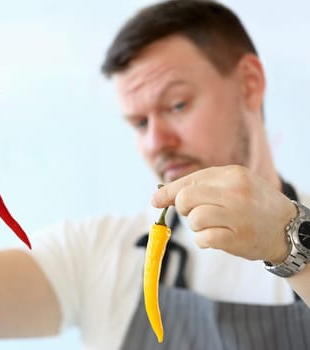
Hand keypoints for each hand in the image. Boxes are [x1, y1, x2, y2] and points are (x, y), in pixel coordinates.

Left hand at [151, 165, 296, 262]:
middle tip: (196, 214)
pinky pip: (203, 239)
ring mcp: (238, 215)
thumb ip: (199, 186)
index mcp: (233, 174)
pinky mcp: (238, 238)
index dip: (168, 192)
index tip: (156, 200)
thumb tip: (158, 197)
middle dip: (184, 209)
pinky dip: (203, 241)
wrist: (287, 228)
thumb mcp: (233, 185)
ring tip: (213, 226)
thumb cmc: (251, 205)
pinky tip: (216, 238)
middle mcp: (236, 192)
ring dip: (196, 227)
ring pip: (194, 219)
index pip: (189, 181)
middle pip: (186, 199)